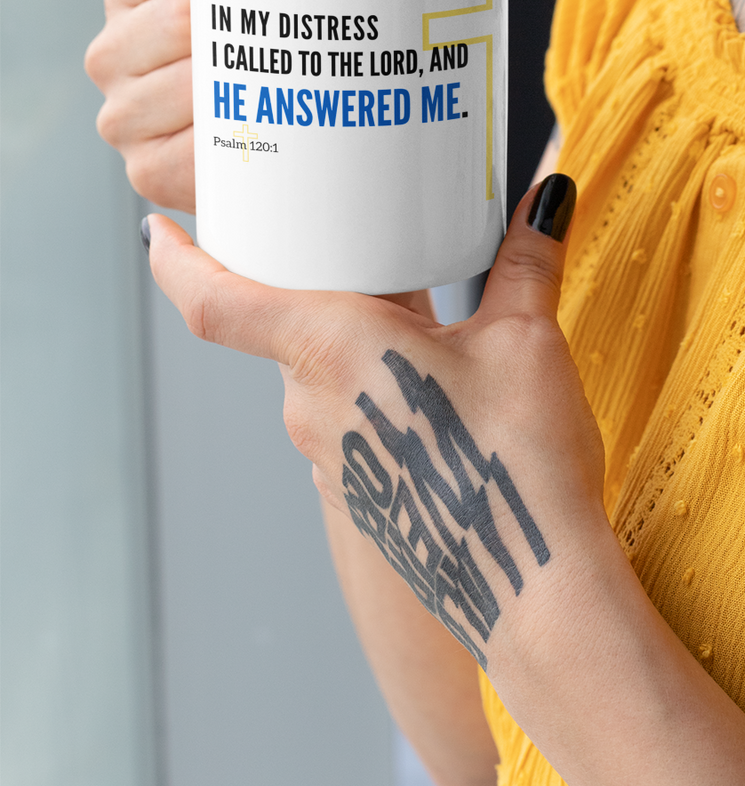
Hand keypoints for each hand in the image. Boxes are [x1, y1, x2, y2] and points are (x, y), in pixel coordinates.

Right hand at [85, 0, 309, 209]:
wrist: (266, 136)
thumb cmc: (262, 41)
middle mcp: (111, 51)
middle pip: (174, 20)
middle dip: (235, 28)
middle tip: (295, 33)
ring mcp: (121, 115)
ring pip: (180, 87)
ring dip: (236, 87)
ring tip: (287, 82)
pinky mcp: (144, 171)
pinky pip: (184, 156)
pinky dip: (226, 147)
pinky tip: (262, 139)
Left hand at [144, 175, 607, 671]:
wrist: (532, 589)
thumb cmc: (514, 462)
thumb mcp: (528, 338)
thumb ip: (527, 259)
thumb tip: (547, 196)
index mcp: (329, 348)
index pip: (215, 301)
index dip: (177, 261)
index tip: (157, 230)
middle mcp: (310, 404)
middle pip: (278, 325)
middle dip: (311, 280)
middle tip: (352, 233)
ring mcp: (330, 456)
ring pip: (319, 371)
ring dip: (352, 335)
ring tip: (415, 304)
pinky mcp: (362, 489)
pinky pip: (347, 414)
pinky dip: (372, 382)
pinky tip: (431, 378)